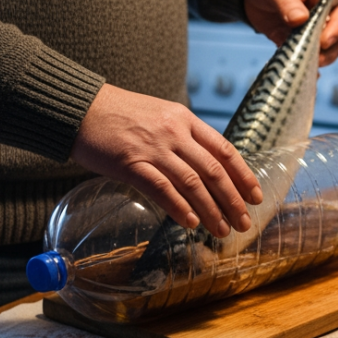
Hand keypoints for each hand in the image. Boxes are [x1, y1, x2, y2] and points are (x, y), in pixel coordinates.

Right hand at [71, 84, 262, 236]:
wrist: (81, 107)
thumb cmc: (119, 114)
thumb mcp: (160, 115)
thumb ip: (183, 137)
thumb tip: (205, 167)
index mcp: (184, 119)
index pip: (224, 150)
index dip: (244, 176)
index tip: (256, 197)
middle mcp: (174, 132)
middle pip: (214, 170)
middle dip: (233, 200)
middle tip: (244, 222)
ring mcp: (153, 148)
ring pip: (192, 183)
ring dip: (212, 210)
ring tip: (222, 230)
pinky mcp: (130, 163)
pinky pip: (162, 189)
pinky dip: (180, 208)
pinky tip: (192, 223)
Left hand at [243, 0, 337, 65]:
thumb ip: (287, 2)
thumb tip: (300, 20)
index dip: (337, 27)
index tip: (324, 40)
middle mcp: (322, 12)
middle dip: (330, 48)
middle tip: (316, 56)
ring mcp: (310, 29)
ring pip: (327, 48)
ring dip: (321, 58)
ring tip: (305, 63)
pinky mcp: (296, 40)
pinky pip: (305, 55)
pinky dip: (304, 64)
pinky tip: (299, 71)